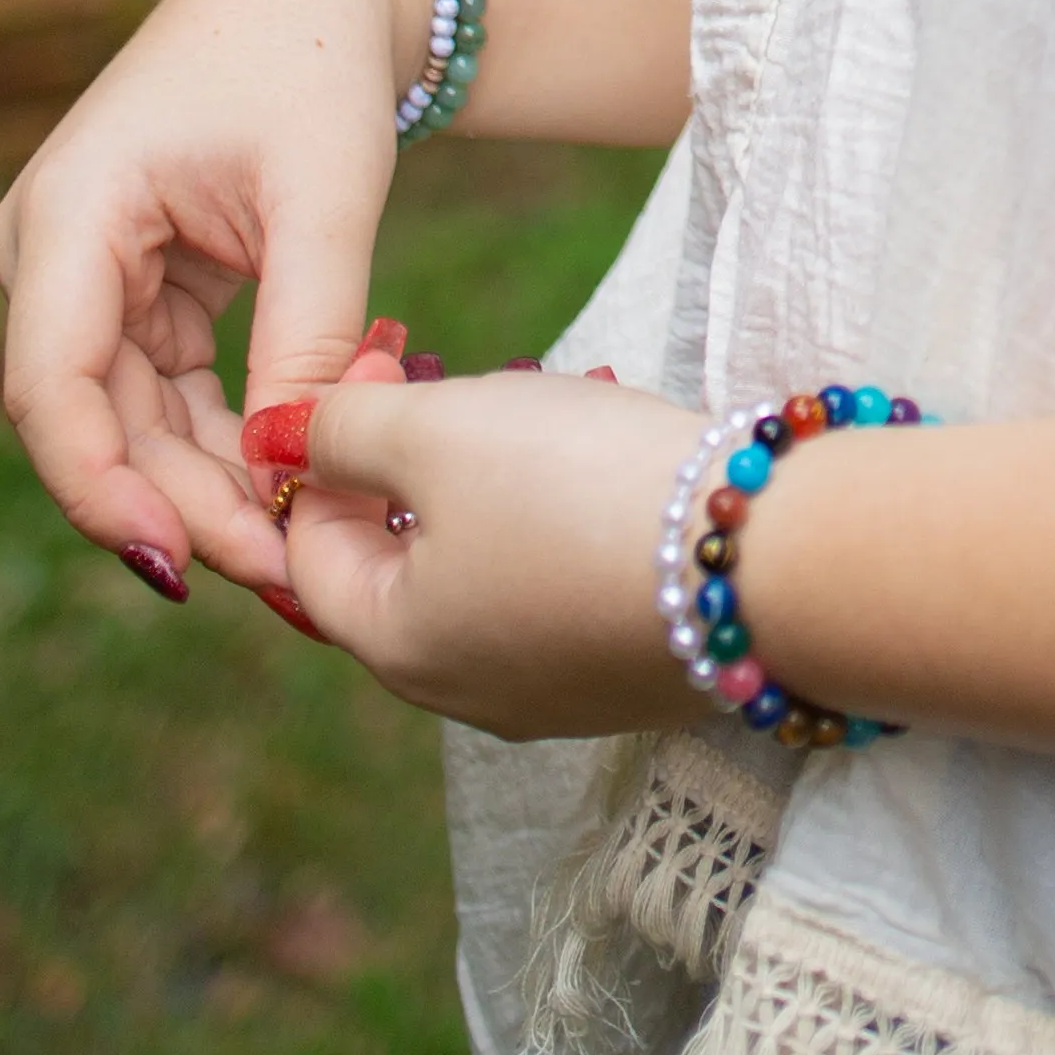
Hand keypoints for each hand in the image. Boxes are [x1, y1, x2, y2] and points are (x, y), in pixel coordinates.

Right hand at [0, 0, 427, 595]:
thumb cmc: (316, 64)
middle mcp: (49, 250)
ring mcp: (82, 272)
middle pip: (94, 419)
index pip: (52, 387)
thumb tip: (295, 465)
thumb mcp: (326, 195)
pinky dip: (220, 440)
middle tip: (282, 570)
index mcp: (70, 212)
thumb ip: (306, 331)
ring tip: (295, 544)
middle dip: (182, 503)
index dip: (106, 490)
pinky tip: (281, 488)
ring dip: (206, 485)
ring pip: (129, 419)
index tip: (187, 562)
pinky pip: (160, 392)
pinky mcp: (126, 287)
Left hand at [290, 366, 704, 734]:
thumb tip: (286, 438)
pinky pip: (561, 592)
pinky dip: (560, 527)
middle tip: (462, 383)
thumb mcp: (440, 429)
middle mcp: (466, 695)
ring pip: (484, 577)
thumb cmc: (578, 488)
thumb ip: (345, 429)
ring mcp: (557, 693)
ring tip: (542, 413)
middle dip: (413, 468)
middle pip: (399, 568)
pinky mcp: (631, 674)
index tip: (387, 360)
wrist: (768, 558)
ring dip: (491, 493)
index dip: (325, 451)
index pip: (309, 553)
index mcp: (399, 648)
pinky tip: (606, 471)